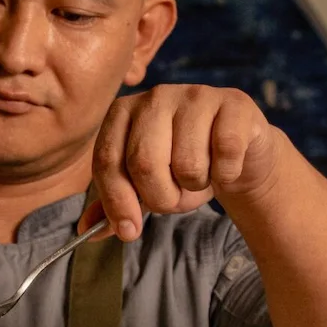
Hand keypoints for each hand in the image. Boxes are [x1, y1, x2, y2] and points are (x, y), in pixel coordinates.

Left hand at [86, 85, 282, 238]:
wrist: (239, 153)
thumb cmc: (184, 166)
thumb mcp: (145, 186)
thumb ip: (116, 204)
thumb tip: (88, 231)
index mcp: (123, 111)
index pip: (107, 160)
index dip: (116, 201)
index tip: (129, 231)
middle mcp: (155, 96)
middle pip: (143, 163)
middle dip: (160, 198)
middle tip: (175, 202)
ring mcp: (195, 95)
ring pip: (187, 163)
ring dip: (195, 187)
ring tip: (201, 176)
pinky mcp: (233, 103)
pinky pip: (225, 154)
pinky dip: (225, 175)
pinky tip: (225, 167)